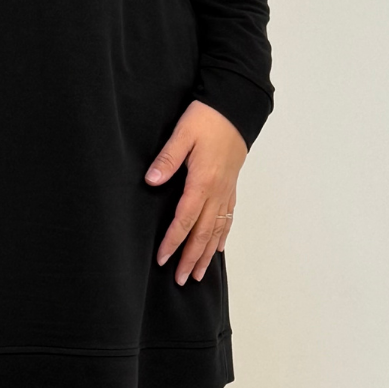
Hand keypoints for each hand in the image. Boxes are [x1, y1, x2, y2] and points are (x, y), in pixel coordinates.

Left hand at [145, 101, 247, 284]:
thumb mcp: (182, 133)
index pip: (185, 219)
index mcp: (202, 181)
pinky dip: (222, 236)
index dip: (173, 241)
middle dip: (191, 258)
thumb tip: (152, 180)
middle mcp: (217, 192)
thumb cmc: (207, 118)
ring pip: (217, 230)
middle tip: (181, 280)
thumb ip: (168, 158)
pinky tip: (217, 249)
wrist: (236, 107)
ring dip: (207, 254)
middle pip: (203, 233)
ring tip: (198, 274)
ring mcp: (226, 191)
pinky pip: (228, 218)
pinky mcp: (231, 186)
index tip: (163, 259)